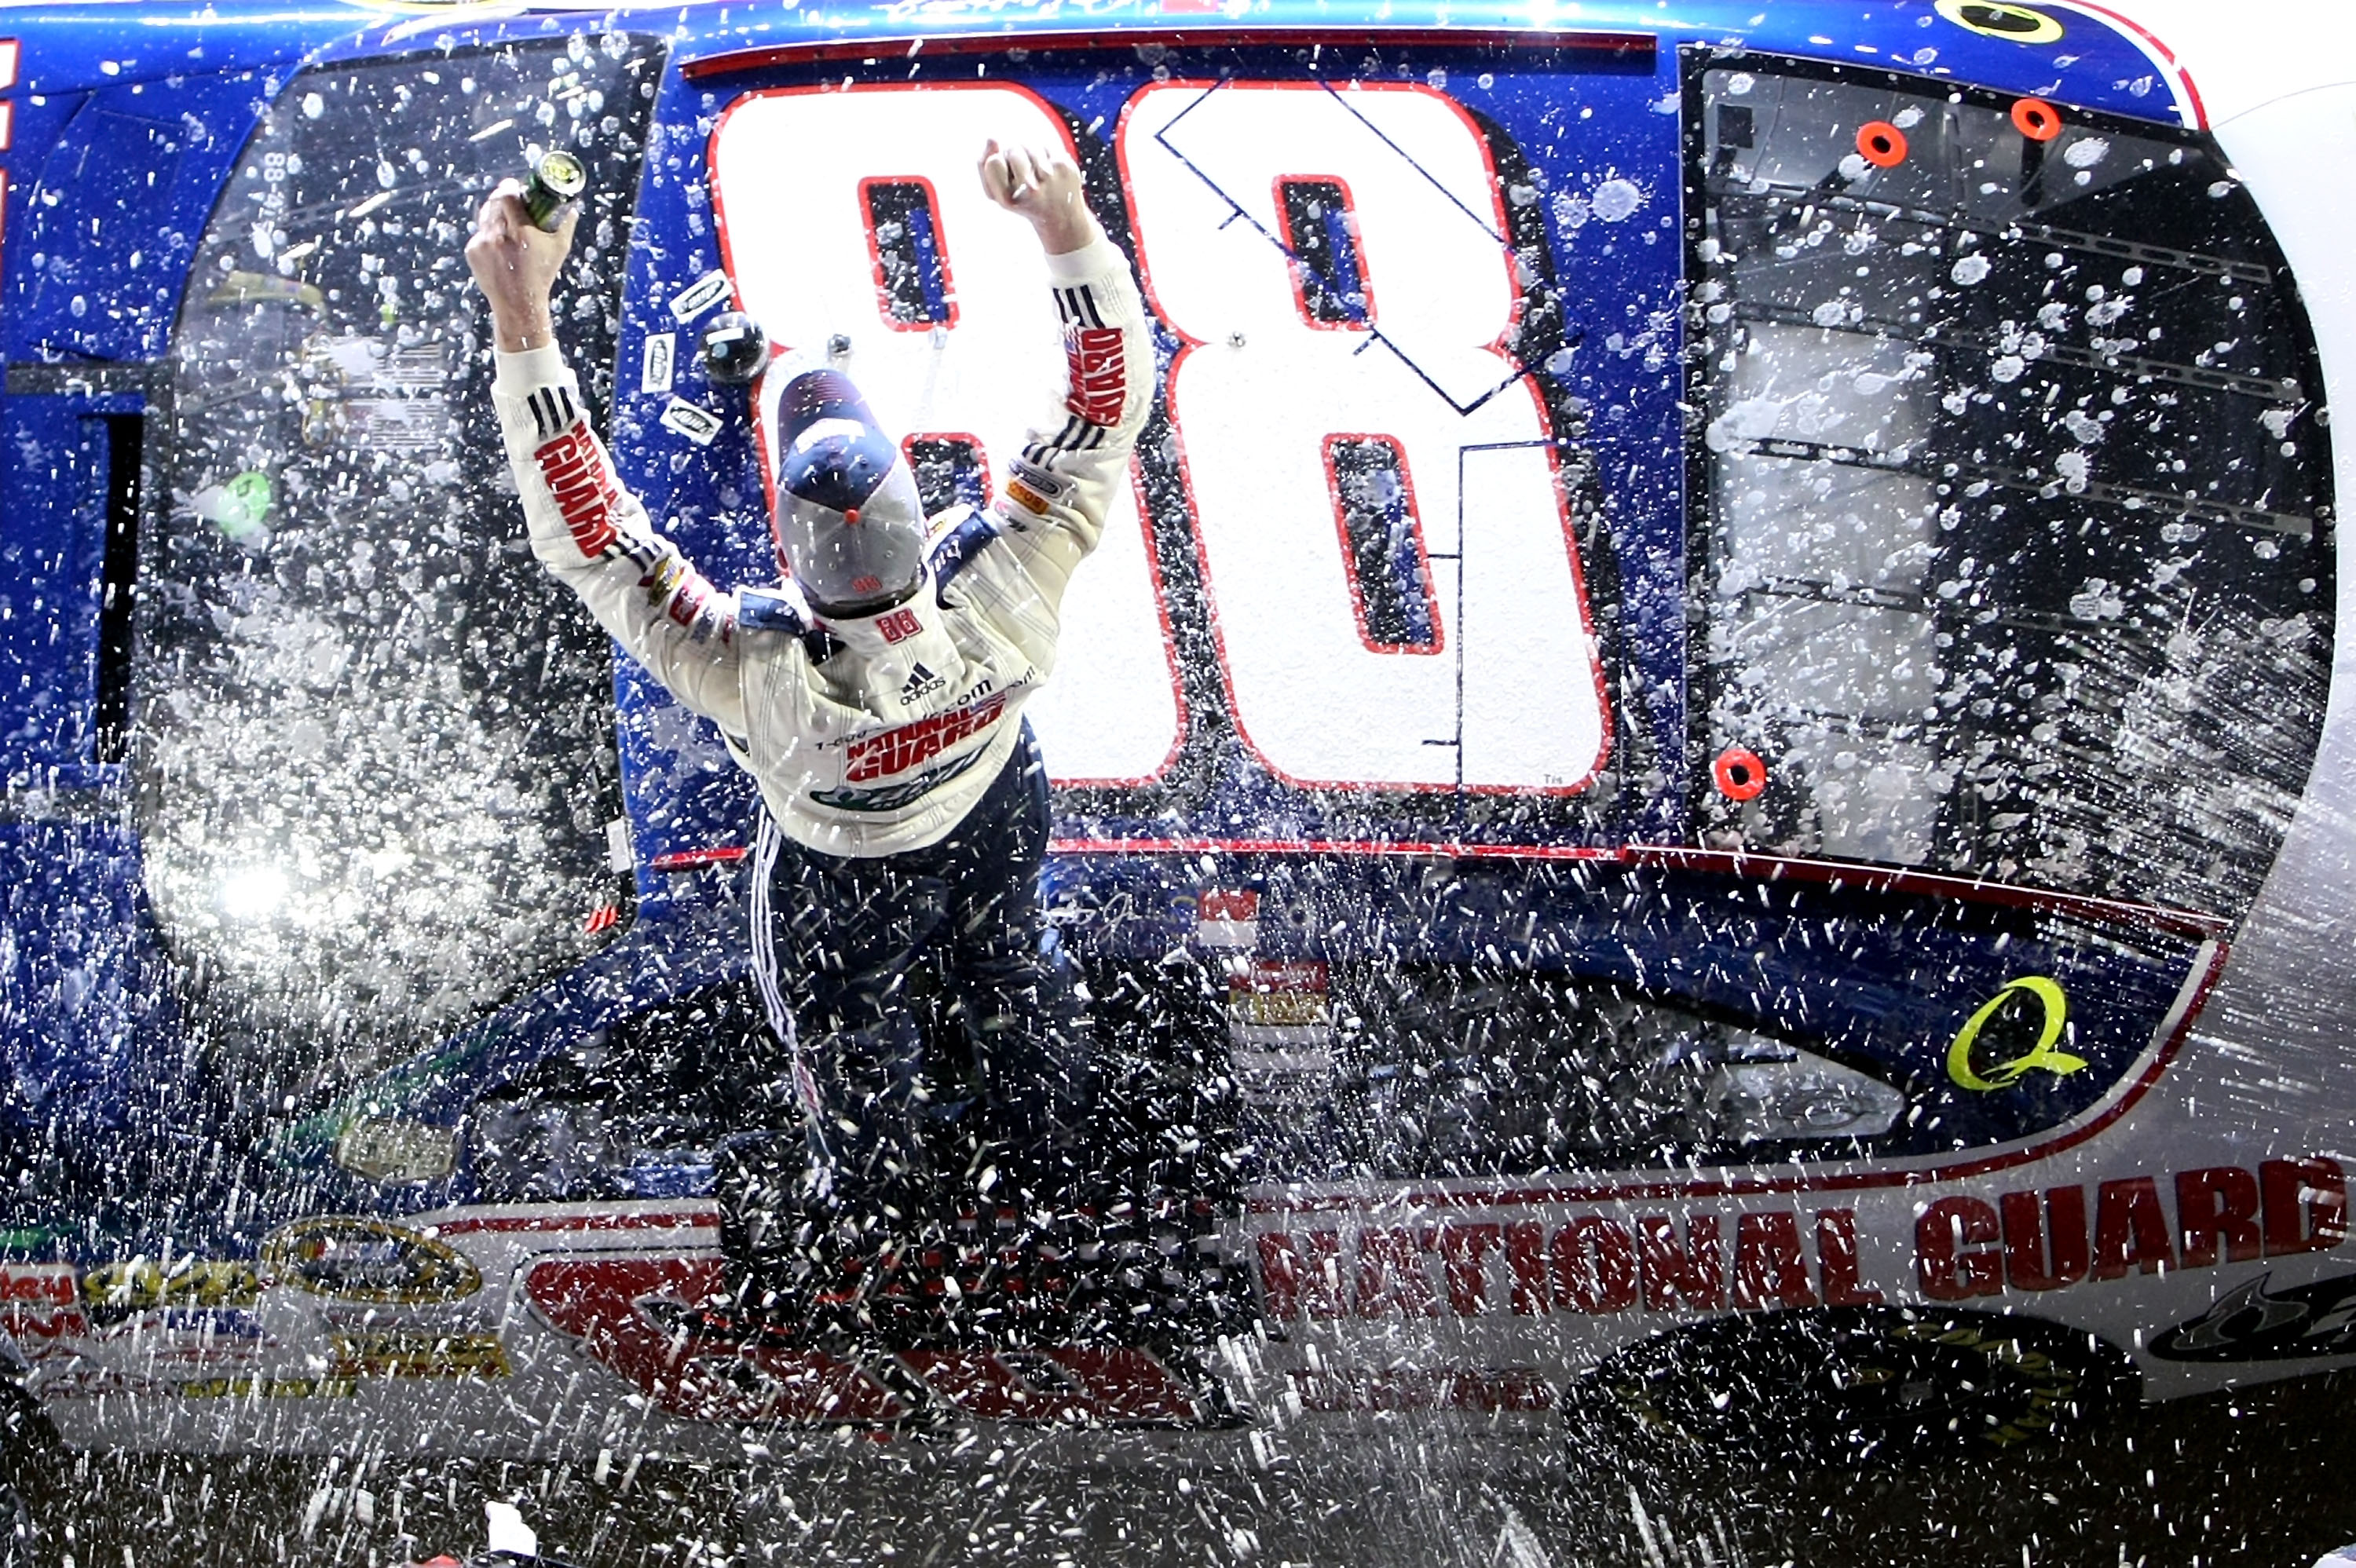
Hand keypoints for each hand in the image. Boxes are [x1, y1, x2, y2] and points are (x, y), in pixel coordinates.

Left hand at [464, 178, 576, 351]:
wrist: (517, 303)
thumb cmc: (542, 276)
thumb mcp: (559, 249)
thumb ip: (566, 224)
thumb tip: (571, 207)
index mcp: (521, 233)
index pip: (507, 197)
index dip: (509, 187)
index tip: (515, 185)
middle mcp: (498, 236)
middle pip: (494, 202)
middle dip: (502, 195)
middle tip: (510, 195)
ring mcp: (482, 244)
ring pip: (485, 215)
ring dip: (494, 212)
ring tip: (505, 217)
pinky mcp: (472, 251)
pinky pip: (480, 232)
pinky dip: (489, 232)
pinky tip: (499, 242)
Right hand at [979, 138, 1099, 255]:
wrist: (1062, 218)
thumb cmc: (1024, 203)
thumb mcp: (997, 192)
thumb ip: (984, 166)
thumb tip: (991, 139)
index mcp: (1010, 199)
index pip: (994, 161)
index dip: (995, 159)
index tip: (1003, 169)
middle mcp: (1032, 190)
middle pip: (1013, 149)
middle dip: (1014, 153)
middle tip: (1020, 169)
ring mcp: (1052, 177)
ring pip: (1030, 144)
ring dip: (1029, 152)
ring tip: (1034, 170)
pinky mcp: (1065, 167)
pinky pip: (1047, 146)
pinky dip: (1045, 155)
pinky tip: (1050, 170)